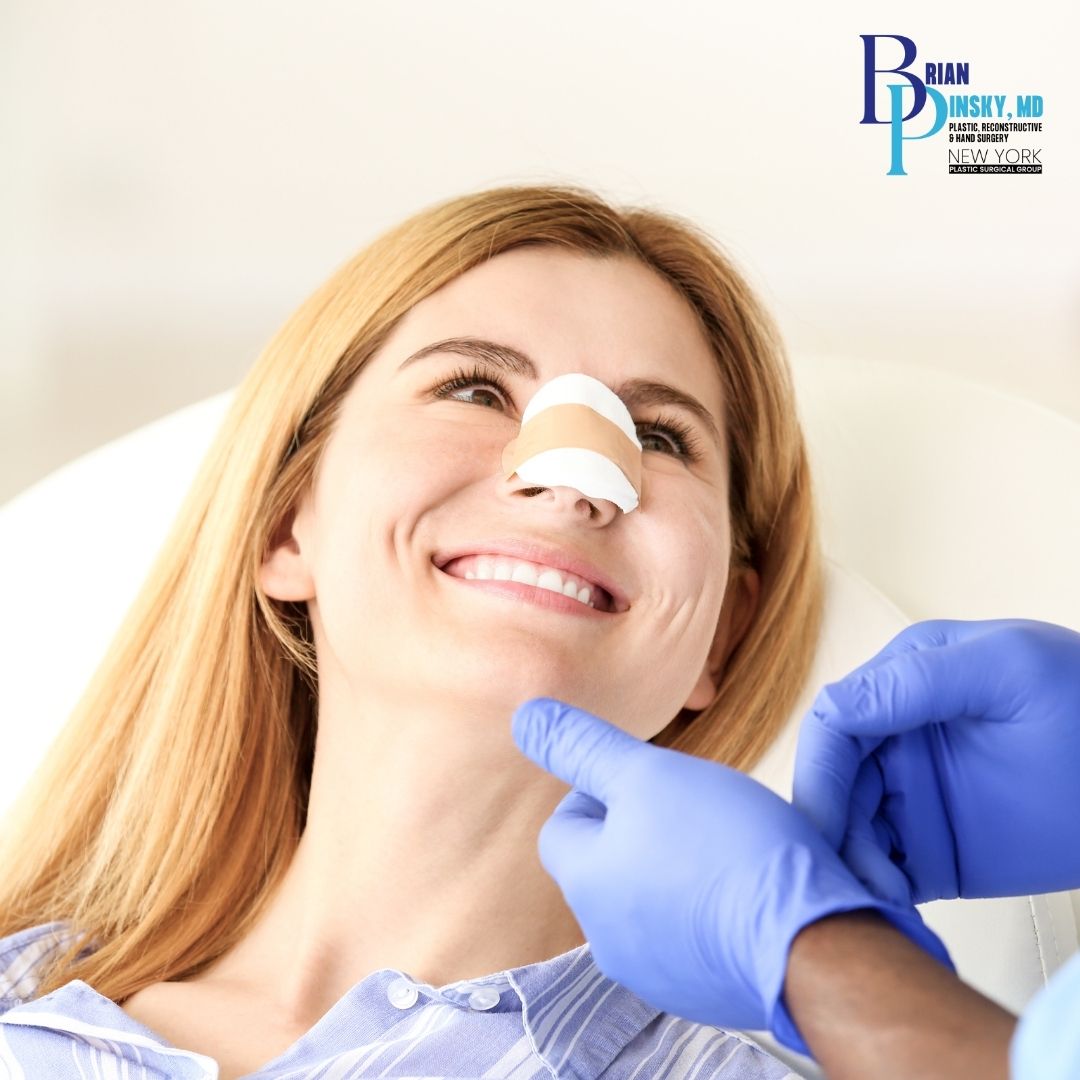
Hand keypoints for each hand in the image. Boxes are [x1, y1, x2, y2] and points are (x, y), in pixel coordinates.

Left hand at [512, 697, 952, 1053]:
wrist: (812, 945)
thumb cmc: (729, 848)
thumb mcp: (647, 773)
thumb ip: (581, 745)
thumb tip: (525, 717)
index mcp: (586, 883)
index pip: (562, 826)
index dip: (601, 791)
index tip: (651, 781)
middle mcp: (606, 939)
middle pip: (605, 864)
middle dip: (641, 829)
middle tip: (693, 808)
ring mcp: (655, 973)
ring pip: (647, 900)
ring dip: (674, 868)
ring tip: (726, 846)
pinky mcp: (703, 993)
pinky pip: (688, 937)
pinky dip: (706, 910)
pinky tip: (746, 890)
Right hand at [793, 618, 1079, 904]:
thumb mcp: (1006, 669)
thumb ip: (915, 680)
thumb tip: (833, 708)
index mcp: (905, 682)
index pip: (835, 723)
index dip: (819, 773)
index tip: (822, 824)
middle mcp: (898, 738)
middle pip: (834, 784)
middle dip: (832, 828)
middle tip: (844, 873)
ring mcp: (915, 795)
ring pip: (852, 831)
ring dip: (852, 864)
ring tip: (883, 896)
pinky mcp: (934, 849)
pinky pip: (886, 870)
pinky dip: (874, 889)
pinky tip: (891, 907)